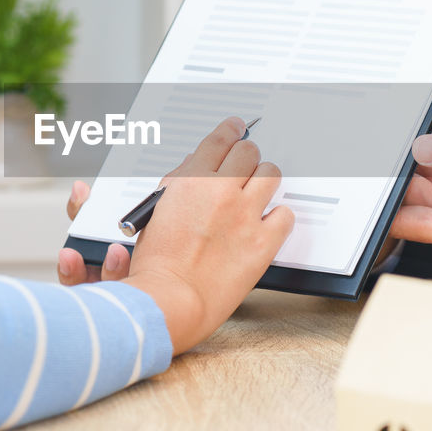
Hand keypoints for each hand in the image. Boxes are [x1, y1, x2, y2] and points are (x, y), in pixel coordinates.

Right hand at [60, 118, 293, 353]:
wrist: (167, 302)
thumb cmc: (152, 267)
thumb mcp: (147, 218)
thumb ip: (161, 189)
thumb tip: (160, 175)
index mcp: (191, 181)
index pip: (220, 140)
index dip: (231, 130)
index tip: (235, 128)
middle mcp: (222, 192)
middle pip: (249, 153)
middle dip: (247, 156)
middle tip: (244, 164)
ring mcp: (246, 216)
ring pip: (270, 176)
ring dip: (264, 180)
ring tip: (258, 190)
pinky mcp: (262, 243)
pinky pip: (285, 216)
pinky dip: (278, 217)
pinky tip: (269, 222)